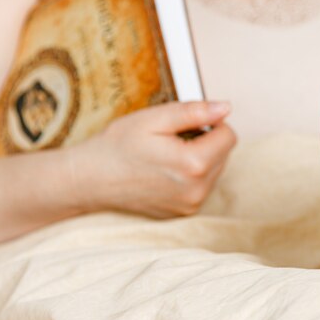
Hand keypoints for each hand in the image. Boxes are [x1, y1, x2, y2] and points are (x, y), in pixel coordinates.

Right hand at [70, 101, 236, 217]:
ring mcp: (190, 205)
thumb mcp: (154, 119)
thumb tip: (225, 108)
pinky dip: (191, 174)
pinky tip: (166, 170)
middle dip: (206, 140)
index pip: (229, 136)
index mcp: (193, 165)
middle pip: (224, 153)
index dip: (212, 122)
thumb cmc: (118, 146)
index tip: (189, 123)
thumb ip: (194, 112)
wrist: (89, 179)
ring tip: (167, 155)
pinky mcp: (184, 212)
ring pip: (215, 169)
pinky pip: (202, 185)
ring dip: (200, 157)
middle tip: (172, 139)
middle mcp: (197, 190)